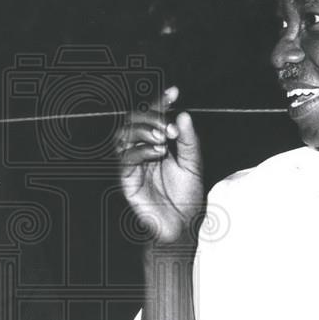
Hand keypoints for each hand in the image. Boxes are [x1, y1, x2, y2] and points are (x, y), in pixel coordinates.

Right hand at [118, 86, 203, 243]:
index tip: (174, 93)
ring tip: (164, 138)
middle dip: (151, 117)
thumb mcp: (193, 164)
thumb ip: (189, 141)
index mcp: (157, 144)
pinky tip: (159, 153)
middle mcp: (142, 151)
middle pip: (134, 121)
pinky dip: (141, 150)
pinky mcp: (127, 179)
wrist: (182, 226)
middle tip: (170, 127)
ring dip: (143, 131)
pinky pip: (126, 158)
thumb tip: (183, 114)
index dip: (161, 102)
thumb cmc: (187, 198)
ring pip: (125, 136)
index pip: (154, 118)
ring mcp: (133, 165)